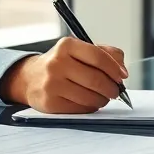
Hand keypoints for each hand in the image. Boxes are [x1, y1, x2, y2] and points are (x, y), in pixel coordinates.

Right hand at [0, 37, 127, 112]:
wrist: (31, 78)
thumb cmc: (61, 64)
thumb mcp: (80, 50)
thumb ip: (105, 53)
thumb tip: (122, 68)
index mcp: (67, 45)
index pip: (98, 57)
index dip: (115, 69)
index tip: (122, 76)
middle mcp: (57, 63)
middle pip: (96, 79)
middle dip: (111, 88)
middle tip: (115, 91)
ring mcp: (52, 84)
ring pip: (90, 97)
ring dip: (102, 100)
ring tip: (103, 97)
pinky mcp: (50, 102)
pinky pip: (80, 109)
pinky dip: (90, 107)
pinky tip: (89, 103)